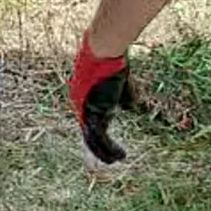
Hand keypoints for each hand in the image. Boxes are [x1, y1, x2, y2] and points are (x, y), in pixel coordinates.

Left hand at [69, 34, 133, 166]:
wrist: (104, 51)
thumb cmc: (113, 61)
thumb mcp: (121, 83)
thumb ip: (124, 97)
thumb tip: (131, 109)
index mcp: (83, 96)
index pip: (90, 118)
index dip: (99, 133)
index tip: (108, 143)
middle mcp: (79, 104)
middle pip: (88, 132)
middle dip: (99, 147)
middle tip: (110, 158)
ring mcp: (83, 110)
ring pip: (93, 140)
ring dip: (105, 152)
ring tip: (116, 159)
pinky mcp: (91, 114)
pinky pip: (99, 139)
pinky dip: (109, 150)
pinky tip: (120, 155)